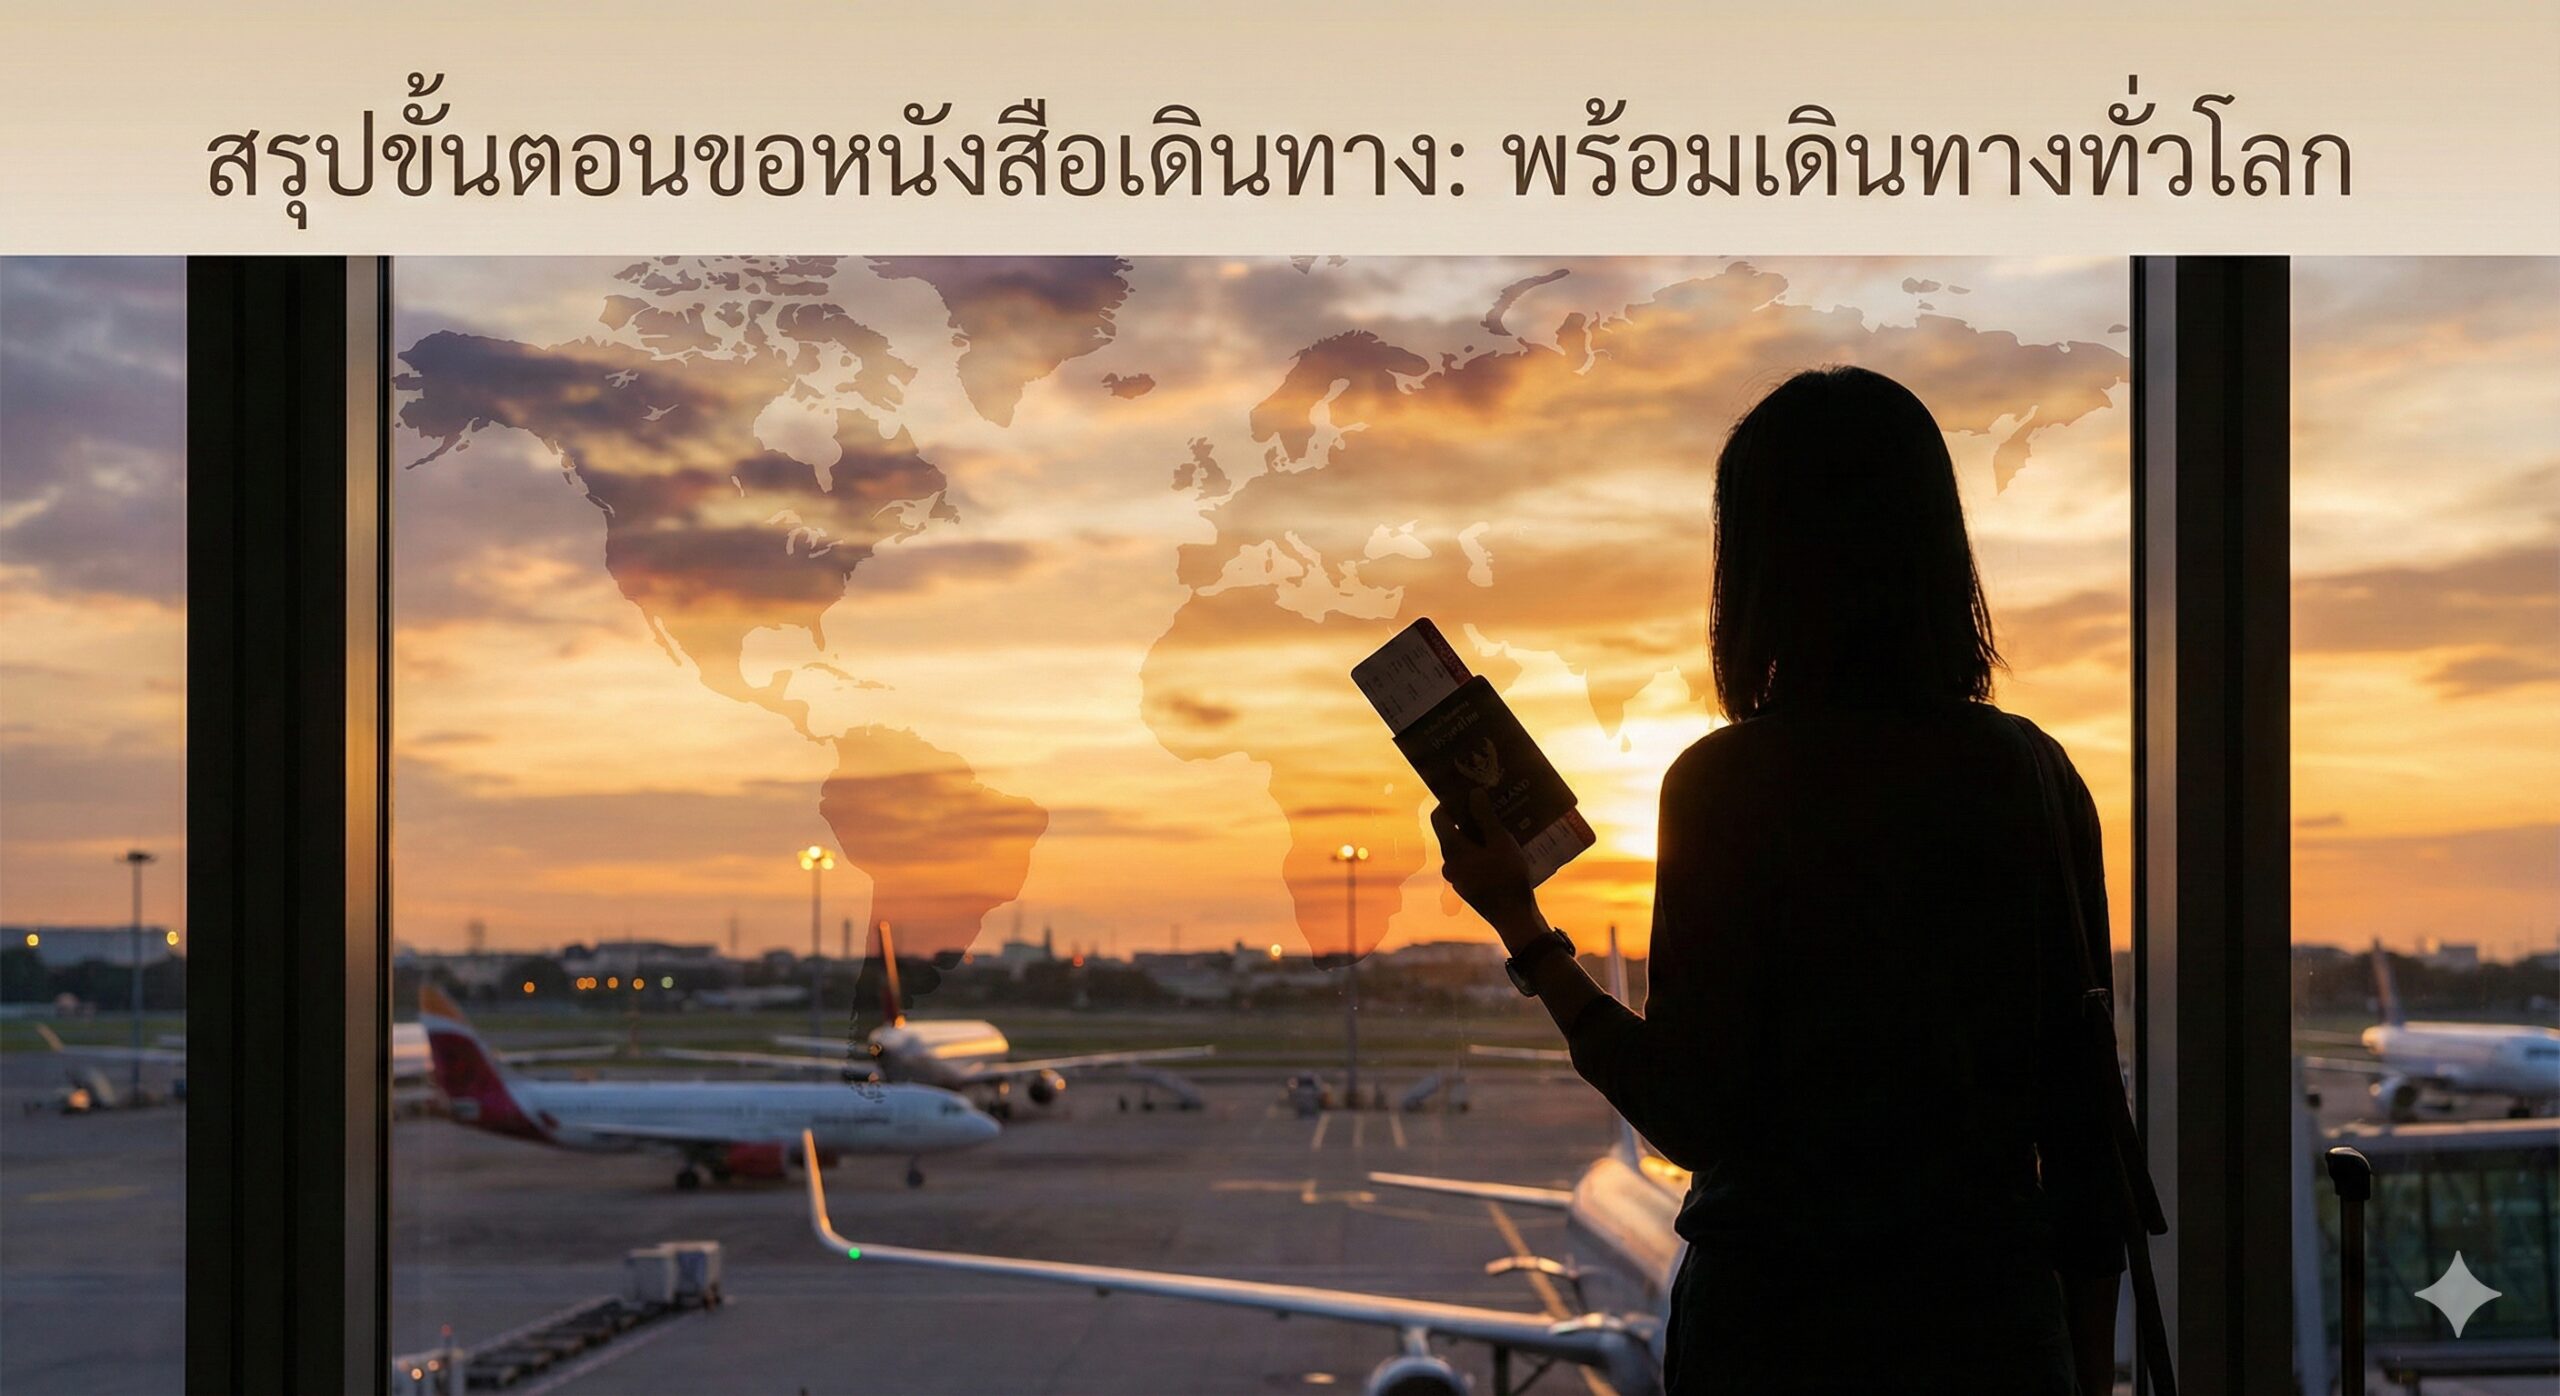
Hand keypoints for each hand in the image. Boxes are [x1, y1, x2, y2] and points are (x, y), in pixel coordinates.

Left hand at [1430, 786, 1537, 929]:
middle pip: (1453, 832)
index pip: (1439, 817)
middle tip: (1490, 804)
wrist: (1514, 917)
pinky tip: (1504, 847)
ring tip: (1501, 823)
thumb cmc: (1508, 877)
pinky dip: (1483, 851)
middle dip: (1470, 817)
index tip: (1467, 791)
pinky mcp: (1470, 887)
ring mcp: (1458, 877)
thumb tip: (1473, 793)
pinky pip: (1472, 862)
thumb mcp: (1500, 842)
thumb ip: (1485, 817)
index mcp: (1452, 850)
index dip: (1450, 802)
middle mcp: (1449, 863)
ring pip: (1464, 848)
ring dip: (1479, 835)